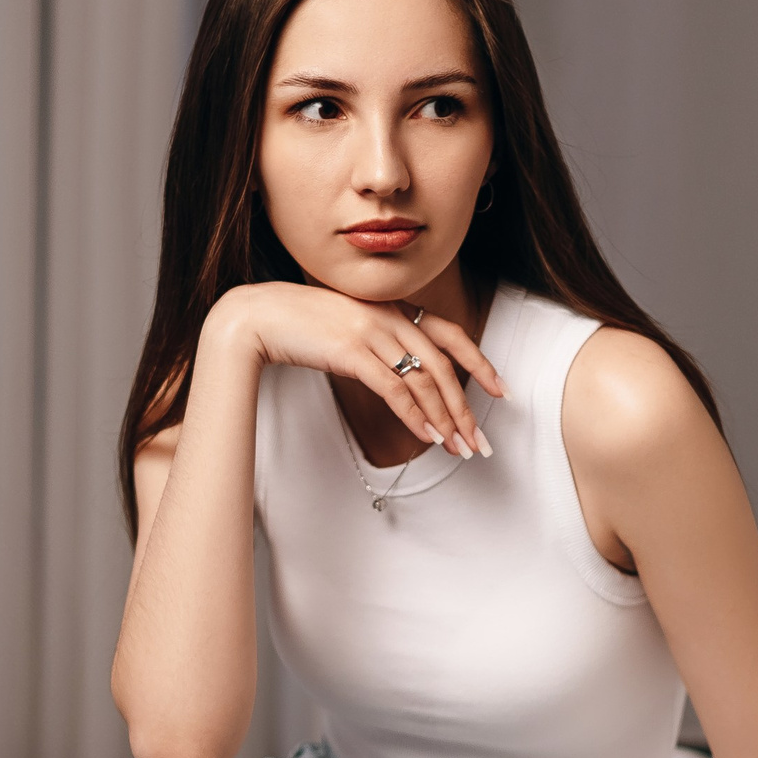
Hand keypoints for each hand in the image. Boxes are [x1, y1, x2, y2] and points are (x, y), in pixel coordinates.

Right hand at [211, 281, 504, 457]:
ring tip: (459, 449)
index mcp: (393, 308)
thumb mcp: (349, 326)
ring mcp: (371, 332)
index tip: (500, 390)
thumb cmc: (299, 324)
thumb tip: (400, 372)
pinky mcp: (352, 352)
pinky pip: (394, 388)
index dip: (479, 362)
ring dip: (445, 419)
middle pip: (443, 365)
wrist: (257, 316)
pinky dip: (415, 415)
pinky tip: (427, 437)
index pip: (450, 334)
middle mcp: (389, 317)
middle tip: (480, 443)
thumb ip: (378, 341)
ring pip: (424, 380)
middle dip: (466, 408)